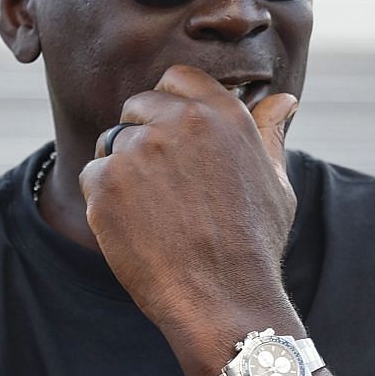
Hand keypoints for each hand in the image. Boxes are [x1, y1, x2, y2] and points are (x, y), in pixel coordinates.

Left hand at [77, 65, 299, 354]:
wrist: (221, 298)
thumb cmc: (253, 244)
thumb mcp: (274, 182)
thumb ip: (268, 133)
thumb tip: (282, 99)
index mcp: (222, 114)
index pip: (176, 77)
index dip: (168, 102)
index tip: (170, 131)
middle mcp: (179, 122)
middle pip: (136, 105)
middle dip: (140, 134)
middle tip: (160, 184)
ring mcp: (138, 150)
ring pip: (110, 143)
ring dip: (122, 170)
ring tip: (153, 213)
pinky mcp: (106, 182)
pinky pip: (92, 177)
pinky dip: (103, 201)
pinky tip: (134, 228)